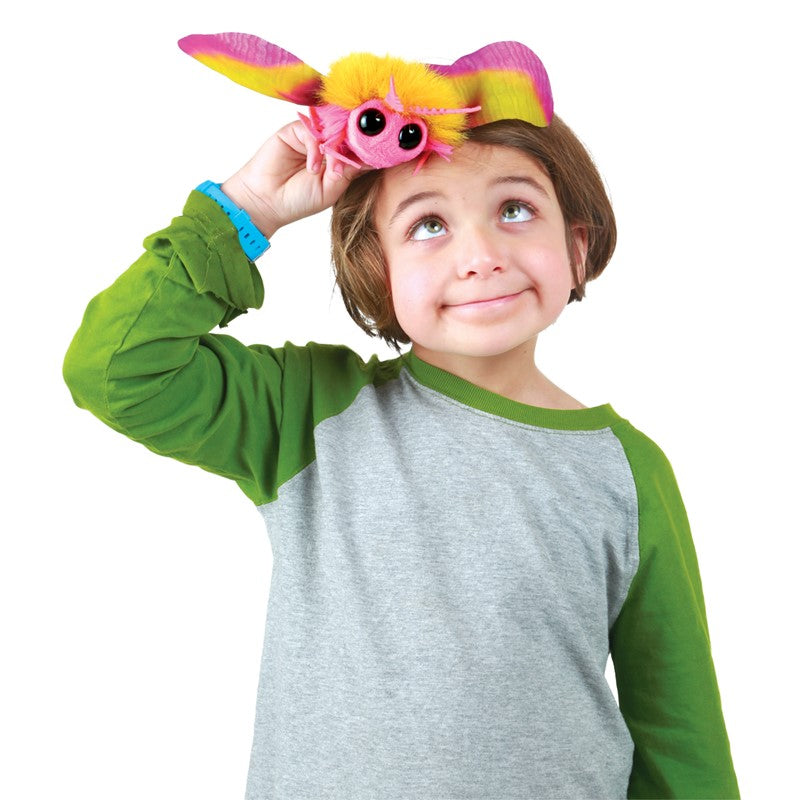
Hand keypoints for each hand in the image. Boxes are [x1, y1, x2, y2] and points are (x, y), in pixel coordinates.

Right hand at [220, 119, 367, 238]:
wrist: (266, 201)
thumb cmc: (298, 200)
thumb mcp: (331, 189)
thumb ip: (348, 171)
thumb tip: (368, 156)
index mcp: (339, 162)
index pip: (359, 149)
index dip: (368, 150)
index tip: (382, 153)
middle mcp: (327, 147)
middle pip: (347, 136)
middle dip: (353, 146)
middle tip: (357, 156)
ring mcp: (312, 138)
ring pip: (332, 132)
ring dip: (334, 150)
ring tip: (329, 171)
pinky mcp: (295, 131)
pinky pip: (312, 130)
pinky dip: (316, 148)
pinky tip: (312, 168)